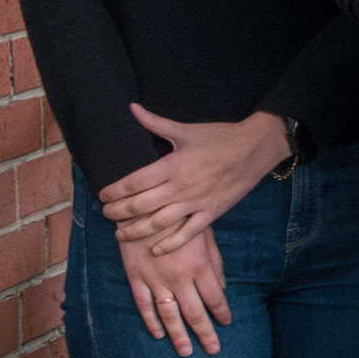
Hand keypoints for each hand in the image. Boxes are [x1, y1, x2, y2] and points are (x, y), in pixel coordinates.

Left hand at [100, 108, 285, 253]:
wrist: (256, 148)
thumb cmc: (220, 137)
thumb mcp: (186, 130)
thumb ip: (155, 123)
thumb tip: (132, 107)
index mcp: (171, 166)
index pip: (132, 183)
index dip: (113, 192)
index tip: (102, 196)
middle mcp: (180, 187)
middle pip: (139, 206)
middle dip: (117, 212)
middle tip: (105, 214)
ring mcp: (196, 202)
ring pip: (158, 223)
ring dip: (135, 231)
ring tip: (120, 234)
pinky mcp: (211, 213)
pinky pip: (187, 233)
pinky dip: (169, 244)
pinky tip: (154, 250)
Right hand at [115, 223, 230, 354]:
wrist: (141, 205)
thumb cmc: (178, 217)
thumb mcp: (204, 234)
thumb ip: (214, 262)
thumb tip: (222, 288)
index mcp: (199, 266)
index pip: (215, 298)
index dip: (222, 314)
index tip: (227, 323)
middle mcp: (179, 277)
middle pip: (195, 313)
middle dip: (206, 334)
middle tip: (213, 350)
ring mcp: (156, 279)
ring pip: (169, 315)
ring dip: (178, 335)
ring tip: (186, 351)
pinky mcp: (136, 276)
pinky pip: (144, 304)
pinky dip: (151, 321)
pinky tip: (158, 334)